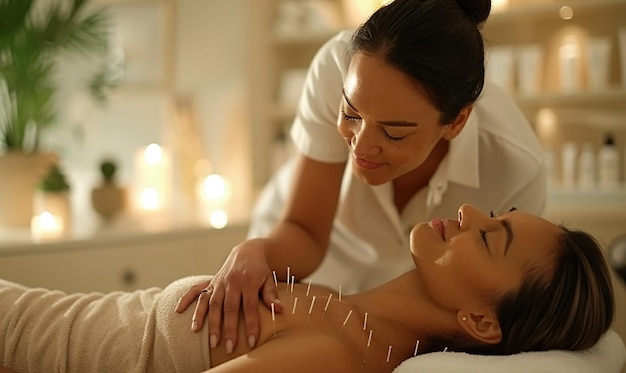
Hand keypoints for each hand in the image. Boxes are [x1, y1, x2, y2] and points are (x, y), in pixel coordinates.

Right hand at [176, 238, 283, 352]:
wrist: (247, 251)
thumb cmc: (260, 269)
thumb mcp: (269, 279)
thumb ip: (271, 295)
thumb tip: (279, 310)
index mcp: (248, 281)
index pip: (250, 306)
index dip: (251, 324)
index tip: (252, 341)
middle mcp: (231, 282)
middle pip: (229, 308)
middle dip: (228, 329)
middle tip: (229, 347)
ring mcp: (219, 282)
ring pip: (212, 303)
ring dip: (208, 322)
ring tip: (208, 340)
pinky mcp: (210, 282)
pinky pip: (196, 290)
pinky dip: (186, 300)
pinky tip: (178, 312)